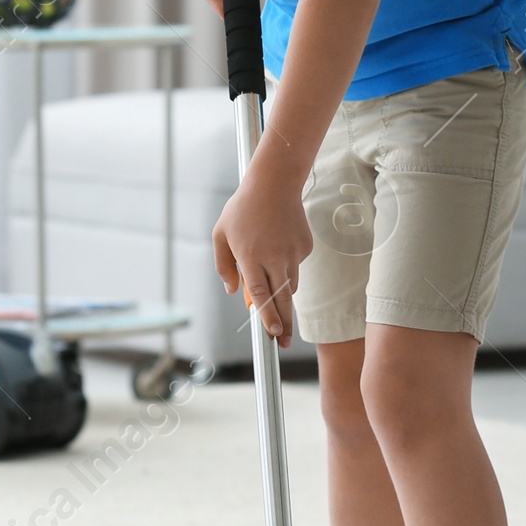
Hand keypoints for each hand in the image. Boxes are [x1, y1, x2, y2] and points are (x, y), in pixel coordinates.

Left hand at [212, 161, 310, 342]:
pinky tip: (278, 244)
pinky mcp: (305, 247)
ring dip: (282, 293)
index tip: (272, 334)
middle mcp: (275, 256)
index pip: (261, 294)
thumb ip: (223, 265)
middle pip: (282, 299)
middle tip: (282, 342)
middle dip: (283, 324)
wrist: (274, 183)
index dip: (267, 316)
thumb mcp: (221, 234)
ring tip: (272, 281)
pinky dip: (287, 265)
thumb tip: (233, 291)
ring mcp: (293, 252)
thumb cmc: (243, 209)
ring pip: (290, 285)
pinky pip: (296, 266)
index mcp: (251, 256)